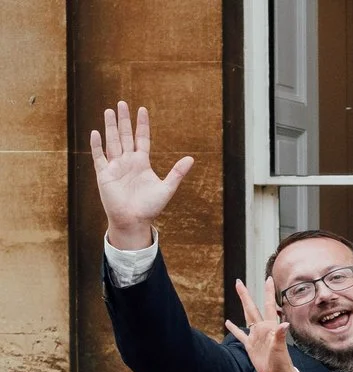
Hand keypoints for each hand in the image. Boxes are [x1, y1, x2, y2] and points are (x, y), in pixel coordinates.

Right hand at [89, 102, 191, 248]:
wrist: (134, 220)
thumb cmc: (150, 207)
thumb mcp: (166, 188)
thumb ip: (177, 173)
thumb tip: (191, 159)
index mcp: (142, 163)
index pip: (141, 139)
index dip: (142, 125)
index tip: (142, 109)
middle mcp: (127, 161)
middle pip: (125, 136)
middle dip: (124, 120)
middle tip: (122, 103)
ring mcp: (115, 166)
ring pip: (112, 141)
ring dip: (110, 127)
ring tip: (109, 111)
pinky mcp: (104, 174)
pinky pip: (99, 157)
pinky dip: (97, 145)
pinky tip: (95, 132)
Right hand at [223, 278, 295, 371]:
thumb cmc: (282, 362)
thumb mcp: (280, 348)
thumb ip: (280, 335)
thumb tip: (285, 323)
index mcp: (270, 326)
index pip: (269, 305)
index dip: (268, 292)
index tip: (268, 278)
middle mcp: (262, 328)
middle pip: (252, 308)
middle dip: (246, 295)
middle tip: (238, 282)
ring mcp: (256, 336)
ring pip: (246, 317)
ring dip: (242, 306)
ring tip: (237, 295)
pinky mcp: (250, 345)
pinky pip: (240, 335)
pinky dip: (234, 329)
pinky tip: (228, 323)